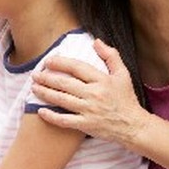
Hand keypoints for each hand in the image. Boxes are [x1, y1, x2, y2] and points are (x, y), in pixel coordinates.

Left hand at [31, 39, 148, 144]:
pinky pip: (64, 121)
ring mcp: (89, 110)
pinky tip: (40, 111)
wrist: (134, 126)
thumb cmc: (126, 99)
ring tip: (34, 88)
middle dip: (47, 78)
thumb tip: (96, 41)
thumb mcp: (123, 74)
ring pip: (61, 100)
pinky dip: (51, 116)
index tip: (48, 61)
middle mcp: (94, 94)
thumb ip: (111, 55)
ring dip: (45, 93)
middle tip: (35, 75)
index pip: (77, 67)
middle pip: (65, 83)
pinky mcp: (86, 125)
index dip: (60, 63)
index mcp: (102, 80)